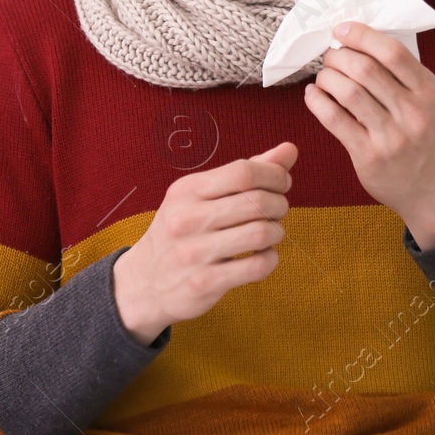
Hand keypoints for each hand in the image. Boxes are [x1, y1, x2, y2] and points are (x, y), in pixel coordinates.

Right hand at [111, 142, 296, 344]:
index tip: (282, 183)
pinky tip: (262, 256)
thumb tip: (290, 149)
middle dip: (279, 204)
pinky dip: (270, 259)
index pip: (244, 172)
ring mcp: (194, 253)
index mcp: (187, 190)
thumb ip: (247, 172)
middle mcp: (187, 219)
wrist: (143, 283)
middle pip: (257, 202)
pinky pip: (257, 267)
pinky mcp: (204, 284)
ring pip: (261, 234)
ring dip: (277, 232)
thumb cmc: (183, 231)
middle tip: (276, 211)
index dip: (275, 175)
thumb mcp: (202, 195)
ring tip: (270, 233)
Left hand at [303, 21, 434, 250]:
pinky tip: (313, 94)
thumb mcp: (428, 100)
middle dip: (339, 56)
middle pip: (365, 69)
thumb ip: (402, 74)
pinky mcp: (369, 156)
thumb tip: (358, 41)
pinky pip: (335, 120)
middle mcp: (413, 113)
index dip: (362, 35)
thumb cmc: (425, 136)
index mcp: (429, 91)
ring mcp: (391, 137)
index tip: (342, 30)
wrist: (433, 188)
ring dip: (327, 77)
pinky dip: (317, 102)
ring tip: (324, 76)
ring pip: (347, 92)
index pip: (392, 52)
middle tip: (330, 57)